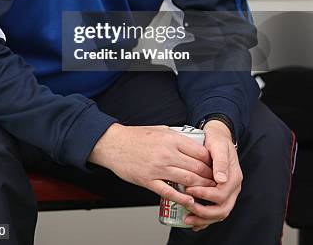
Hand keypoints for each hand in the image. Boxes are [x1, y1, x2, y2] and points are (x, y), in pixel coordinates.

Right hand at [88, 123, 215, 207]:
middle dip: (209, 176)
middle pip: (197, 167)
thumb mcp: (161, 129)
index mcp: (172, 139)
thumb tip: (193, 144)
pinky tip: (190, 201)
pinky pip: (169, 192)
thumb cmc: (136, 136)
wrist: (114, 144)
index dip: (211, 161)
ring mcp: (158, 168)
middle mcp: (167, 153)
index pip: (200, 152)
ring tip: (207, 191)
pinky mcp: (148, 180)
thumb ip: (177, 137)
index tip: (215, 166)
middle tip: (216, 182)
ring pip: (187, 180)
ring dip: (200, 188)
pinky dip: (182, 198)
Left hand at [184, 120, 242, 230]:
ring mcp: (228, 193)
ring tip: (188, 219)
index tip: (190, 190)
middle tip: (188, 207)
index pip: (221, 194)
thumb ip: (220, 161)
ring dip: (203, 219)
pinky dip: (205, 220)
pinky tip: (194, 223)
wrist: (218, 138)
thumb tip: (221, 179)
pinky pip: (215, 213)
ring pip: (219, 214)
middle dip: (204, 212)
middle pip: (222, 209)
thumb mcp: (219, 146)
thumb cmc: (217, 140)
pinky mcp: (220, 196)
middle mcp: (232, 188)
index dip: (205, 194)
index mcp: (234, 177)